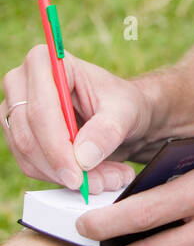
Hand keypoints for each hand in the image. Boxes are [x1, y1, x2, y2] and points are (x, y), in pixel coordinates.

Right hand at [1, 45, 149, 193]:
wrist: (120, 114)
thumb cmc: (121, 103)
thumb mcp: (125, 111)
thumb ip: (107, 130)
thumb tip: (84, 157)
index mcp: (46, 61)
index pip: (41, 110)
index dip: (57, 146)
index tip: (79, 174)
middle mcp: (22, 82)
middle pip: (29, 136)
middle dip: (63, 167)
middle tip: (97, 184)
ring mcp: (15, 109)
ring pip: (27, 155)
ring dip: (64, 176)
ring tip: (104, 180)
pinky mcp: (17, 134)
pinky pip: (30, 165)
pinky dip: (59, 178)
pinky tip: (90, 178)